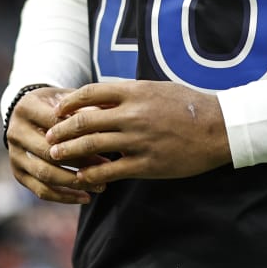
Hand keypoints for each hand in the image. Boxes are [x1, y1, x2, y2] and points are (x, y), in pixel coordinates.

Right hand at [6, 86, 102, 205]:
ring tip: (100, 185)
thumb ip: (82, 107)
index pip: (54, 124)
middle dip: (80, 162)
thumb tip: (104, 123)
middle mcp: (15, 132)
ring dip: (75, 183)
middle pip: (49, 152)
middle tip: (106, 166)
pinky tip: (85, 197)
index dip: (79, 134)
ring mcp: (14, 154)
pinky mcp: (18, 173)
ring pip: (45, 174)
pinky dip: (64, 197)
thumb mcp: (65, 99)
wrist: (29, 114)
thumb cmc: (55, 105)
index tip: (105, 142)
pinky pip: (41, 191)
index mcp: (26, 108)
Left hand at [45, 81, 230, 186]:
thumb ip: (129, 94)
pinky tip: (81, 177)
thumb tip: (100, 99)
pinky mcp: (146, 164)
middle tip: (48, 138)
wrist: (219, 129)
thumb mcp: (157, 90)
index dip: (69, 103)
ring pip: (92, 146)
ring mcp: (138, 140)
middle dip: (61, 131)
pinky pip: (110, 171)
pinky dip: (91, 174)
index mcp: (135, 92)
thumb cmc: (189, 106)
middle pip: (84, 121)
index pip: (90, 93)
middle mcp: (133, 114)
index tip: (57, 111)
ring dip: (69, 152)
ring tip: (55, 156)